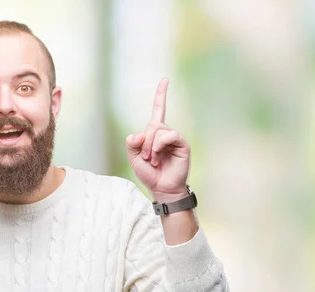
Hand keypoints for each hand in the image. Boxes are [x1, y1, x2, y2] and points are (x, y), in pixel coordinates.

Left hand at [126, 78, 190, 201]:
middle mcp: (166, 133)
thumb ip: (132, 143)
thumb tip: (140, 133)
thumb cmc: (149, 174)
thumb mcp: (133, 157)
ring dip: (150, 146)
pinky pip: (169, 135)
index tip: (165, 80)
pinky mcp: (182, 144)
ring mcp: (175, 138)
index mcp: (155, 133)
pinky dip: (159, 144)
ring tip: (153, 160)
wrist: (161, 188)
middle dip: (144, 141)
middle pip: (152, 124)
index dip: (161, 95)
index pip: (159, 110)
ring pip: (158, 129)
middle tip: (145, 157)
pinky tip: (158, 154)